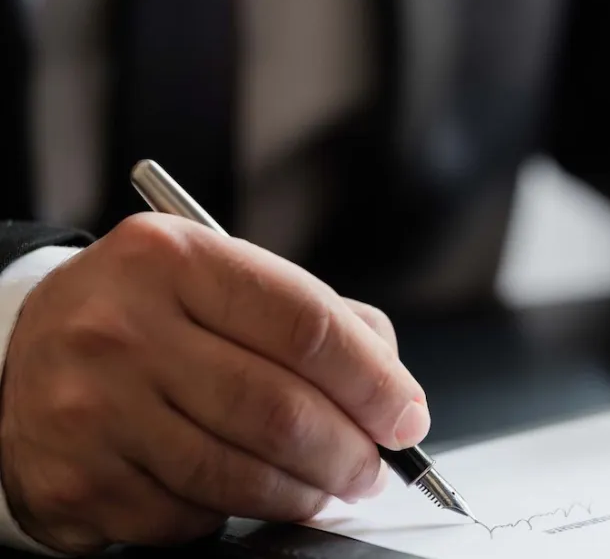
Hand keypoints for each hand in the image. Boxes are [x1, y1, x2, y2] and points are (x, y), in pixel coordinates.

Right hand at [1, 214, 428, 553]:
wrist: (22, 357)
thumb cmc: (149, 318)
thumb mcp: (220, 282)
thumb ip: (316, 319)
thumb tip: (393, 392)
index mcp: (174, 259)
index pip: (307, 325)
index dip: (374, 382)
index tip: (406, 417)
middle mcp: (122, 328)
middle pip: (280, 411)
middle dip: (350, 452)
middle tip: (373, 467)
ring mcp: (92, 408)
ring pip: (242, 475)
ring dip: (306, 494)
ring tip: (327, 487)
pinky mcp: (78, 479)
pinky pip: (193, 516)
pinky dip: (236, 514)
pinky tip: (241, 492)